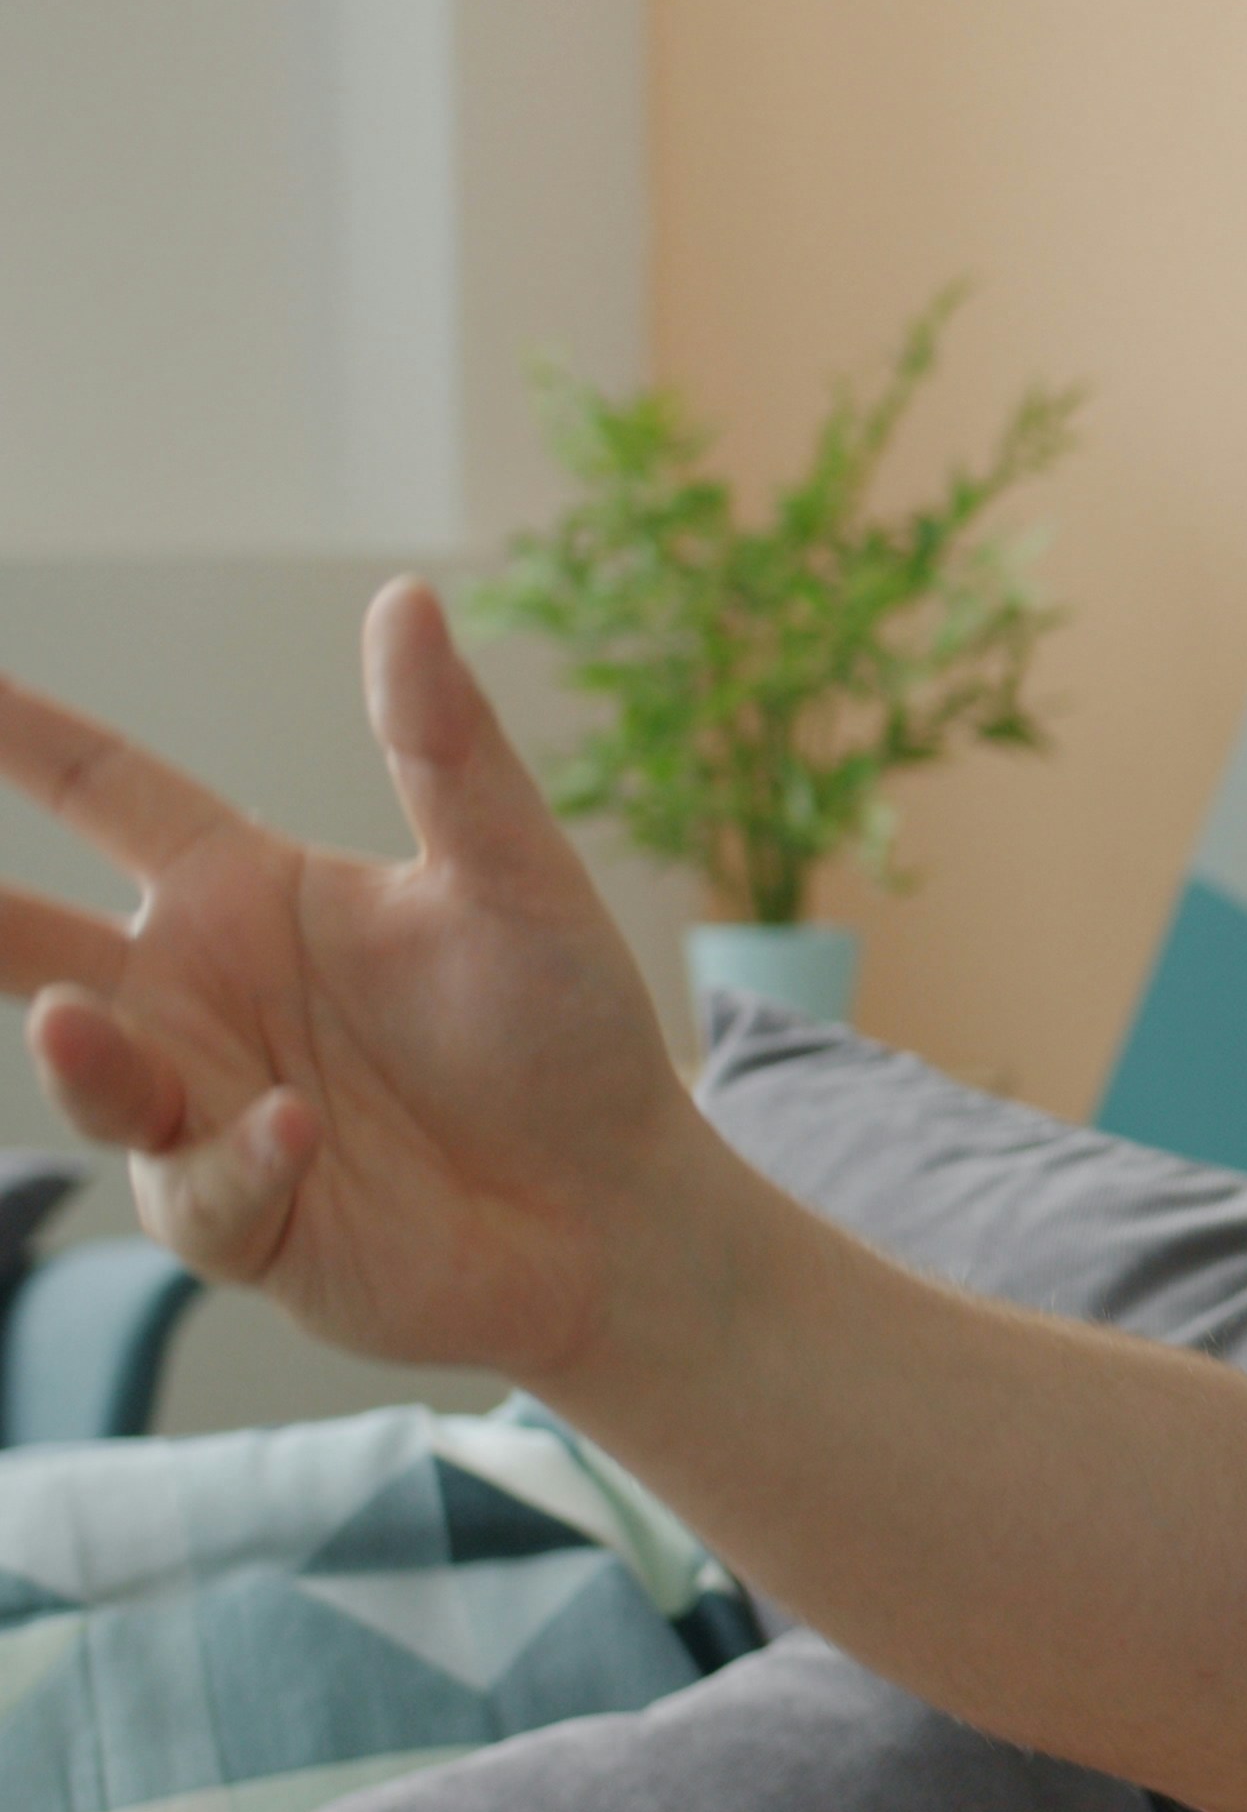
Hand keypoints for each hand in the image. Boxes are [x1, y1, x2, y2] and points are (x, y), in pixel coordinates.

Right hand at [0, 579, 730, 1381]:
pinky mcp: (242, 1218)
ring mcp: (204, 1109)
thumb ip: (446, 746)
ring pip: (92, 1076)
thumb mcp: (514, 875)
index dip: (21, 733)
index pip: (104, 791)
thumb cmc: (567, 1028)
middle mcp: (197, 995)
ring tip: (70, 1018)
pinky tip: (296, 1129)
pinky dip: (241, 1158)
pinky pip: (205, 1187)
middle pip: (24, 939)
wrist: (621, 1201)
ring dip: (81, 1055)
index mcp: (244, 892)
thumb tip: (407, 593)